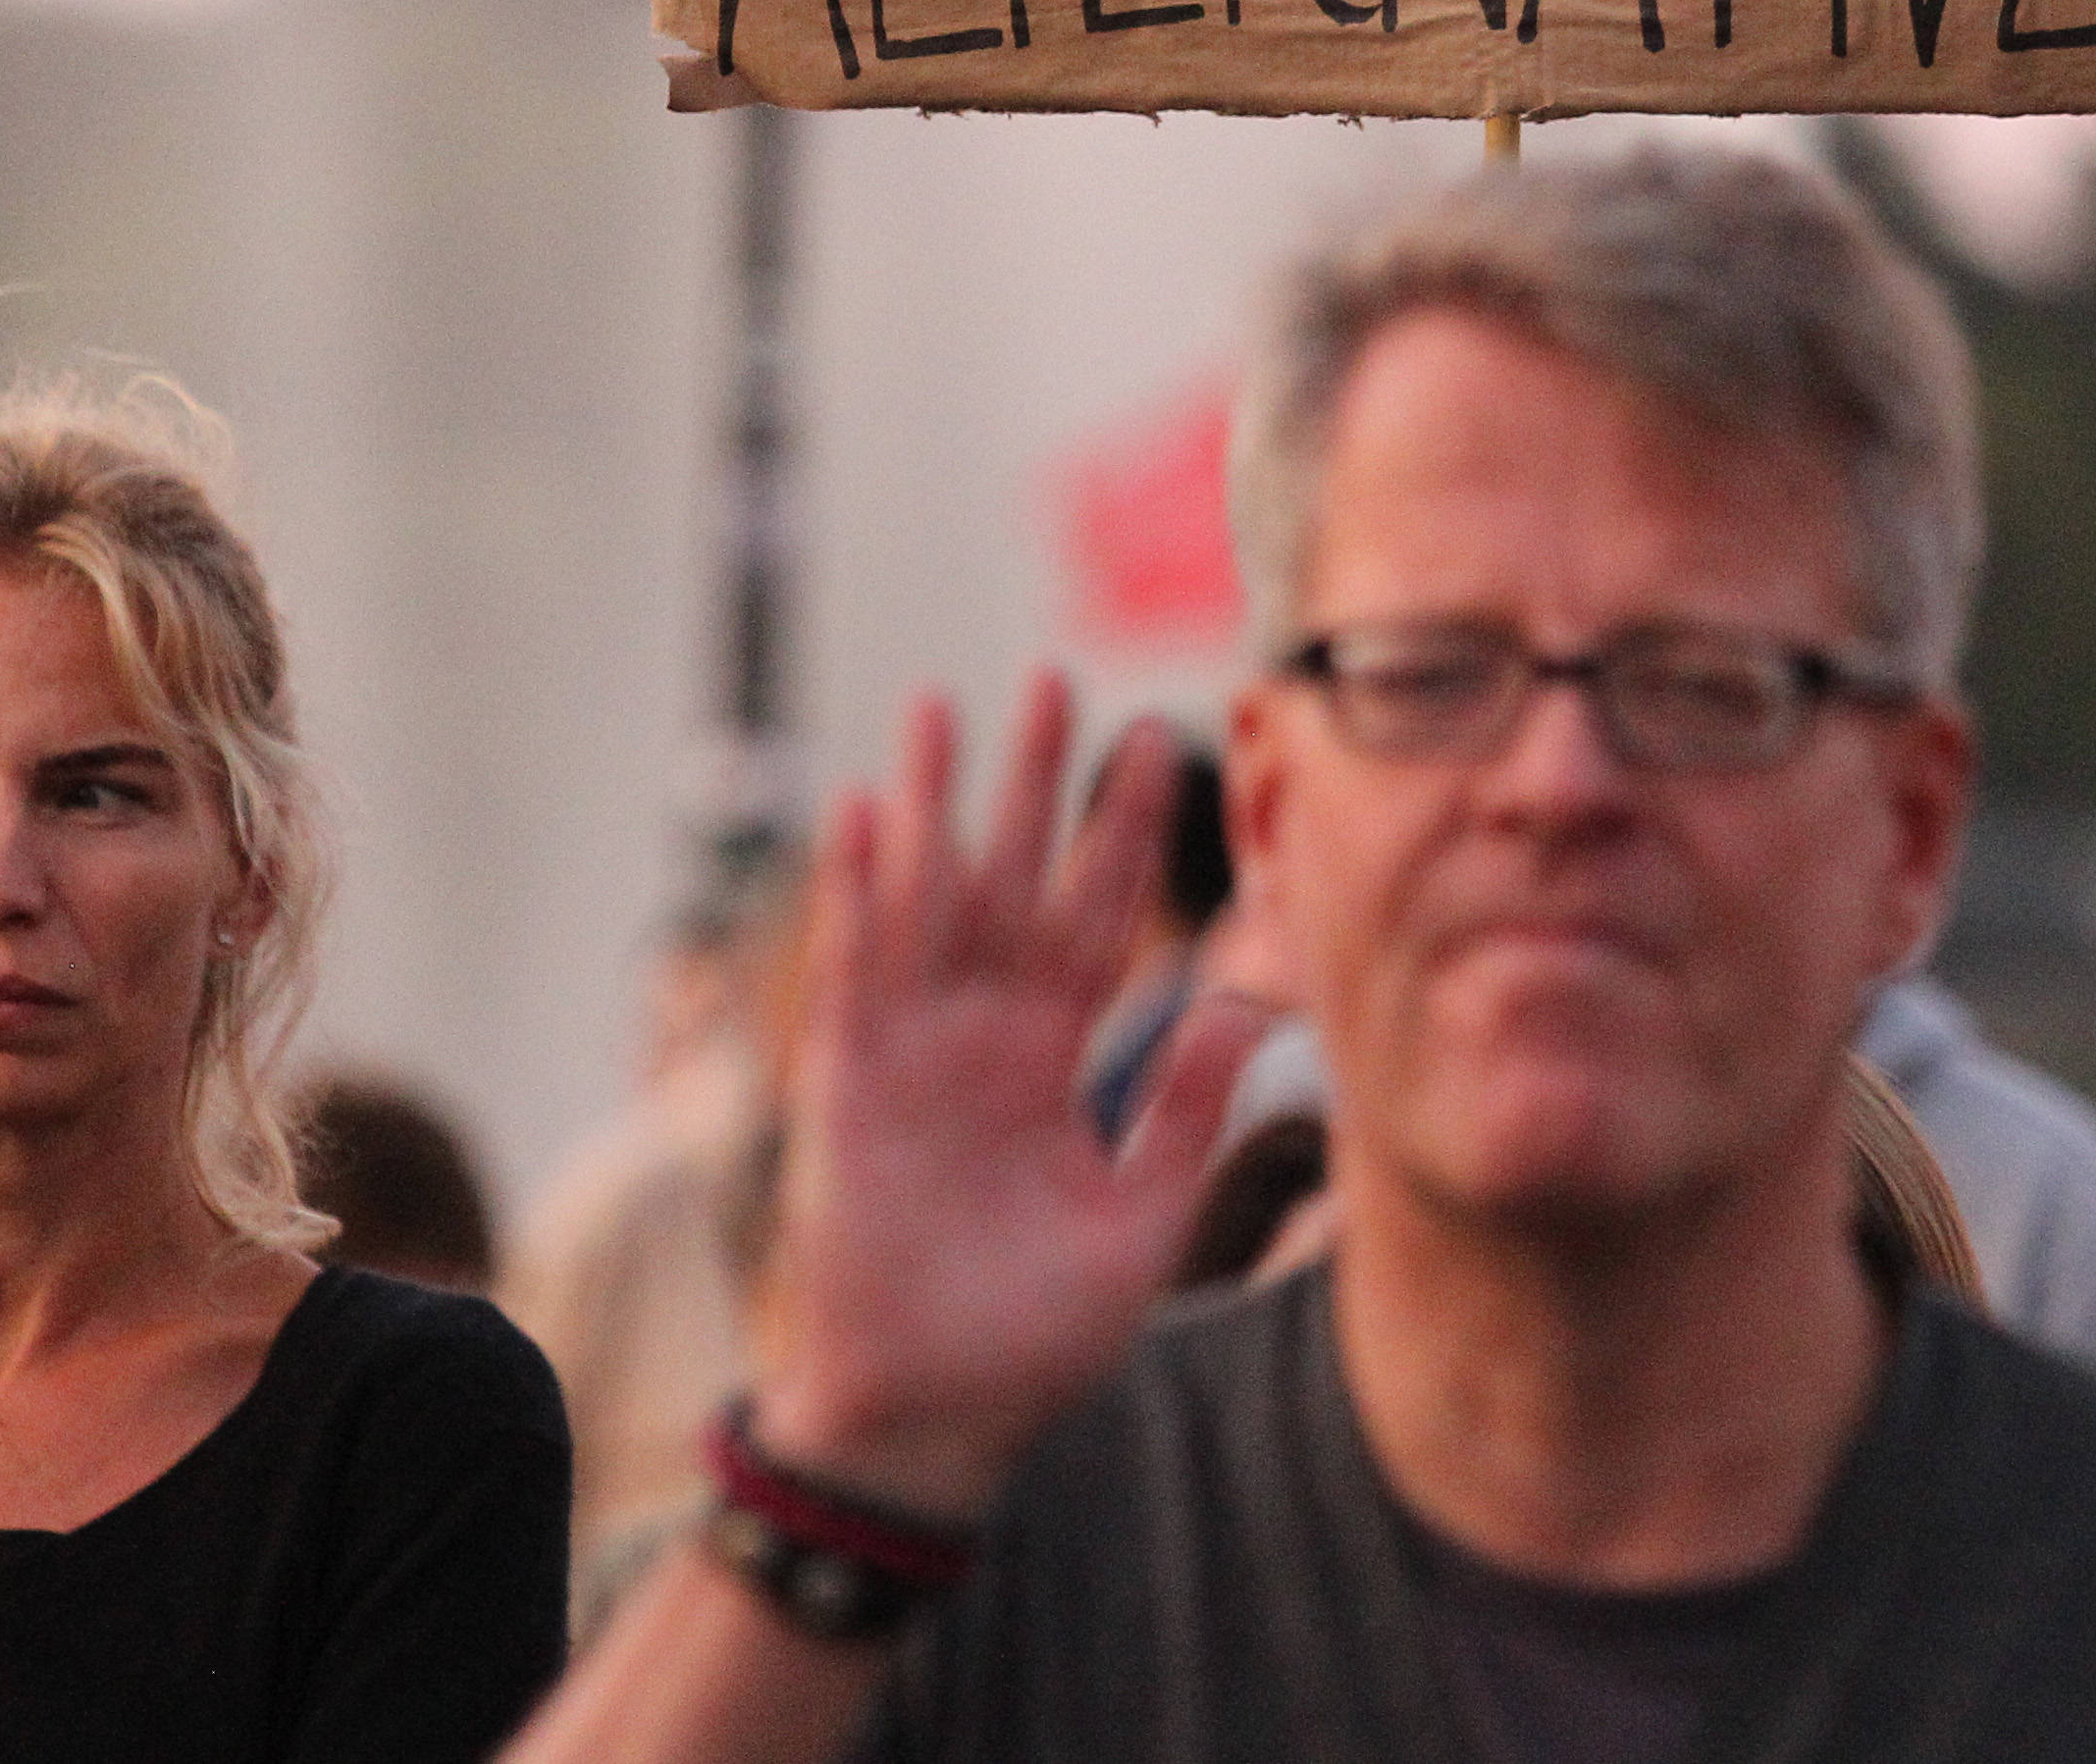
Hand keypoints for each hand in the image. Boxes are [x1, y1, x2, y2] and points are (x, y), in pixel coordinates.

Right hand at [750, 678, 1266, 1517]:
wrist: (939, 1419)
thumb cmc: (1035, 1336)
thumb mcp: (1143, 1222)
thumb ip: (1187, 1115)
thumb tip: (1245, 1007)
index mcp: (1055, 1059)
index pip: (1099, 917)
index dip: (1123, 832)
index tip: (1161, 739)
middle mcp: (985, 1036)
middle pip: (1012, 879)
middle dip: (1030, 783)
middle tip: (1053, 676)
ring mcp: (913, 1054)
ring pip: (926, 901)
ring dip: (934, 807)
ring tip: (943, 705)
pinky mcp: (850, 1088)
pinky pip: (857, 973)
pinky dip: (861, 895)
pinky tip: (870, 815)